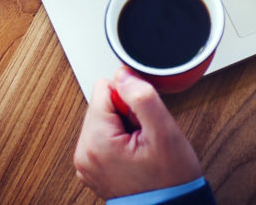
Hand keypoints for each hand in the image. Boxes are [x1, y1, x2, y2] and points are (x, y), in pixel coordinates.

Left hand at [73, 67, 201, 198]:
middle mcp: (84, 153)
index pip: (104, 88)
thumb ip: (142, 96)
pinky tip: (135, 154)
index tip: (142, 122)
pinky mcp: (92, 168)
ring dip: (124, 126)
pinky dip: (120, 140)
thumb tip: (123, 74)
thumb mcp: (164, 132)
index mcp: (95, 142)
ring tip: (141, 147)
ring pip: (103, 118)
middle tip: (144, 137)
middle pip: (102, 104)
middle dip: (126, 114)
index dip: (130, 100)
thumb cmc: (171, 181)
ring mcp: (86, 163)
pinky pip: (103, 136)